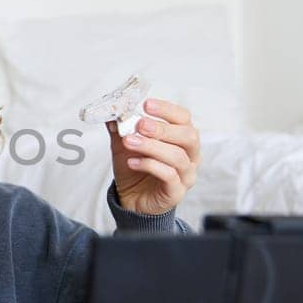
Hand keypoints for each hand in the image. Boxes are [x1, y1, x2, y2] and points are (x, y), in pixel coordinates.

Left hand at [109, 98, 200, 216]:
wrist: (132, 197)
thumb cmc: (135, 167)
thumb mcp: (124, 144)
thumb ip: (121, 128)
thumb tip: (111, 112)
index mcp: (181, 138)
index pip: (184, 118)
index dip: (167, 109)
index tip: (146, 105)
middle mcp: (190, 155)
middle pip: (188, 136)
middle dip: (162, 129)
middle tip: (140, 124)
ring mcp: (186, 175)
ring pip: (177, 156)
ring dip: (152, 146)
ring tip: (129, 142)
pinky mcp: (176, 192)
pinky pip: (169, 176)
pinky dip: (150, 165)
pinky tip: (132, 162)